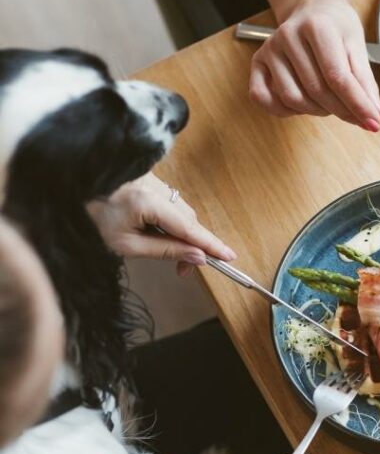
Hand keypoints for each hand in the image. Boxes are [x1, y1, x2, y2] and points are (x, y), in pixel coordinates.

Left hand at [87, 172, 235, 276]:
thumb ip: (164, 250)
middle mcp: (159, 189)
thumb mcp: (126, 243)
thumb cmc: (96, 215)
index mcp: (149, 203)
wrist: (77, 183)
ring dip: (183, 235)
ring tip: (173, 255)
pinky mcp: (154, 183)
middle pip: (189, 221)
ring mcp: (158, 183)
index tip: (229, 257)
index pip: (189, 228)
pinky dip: (174, 222)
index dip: (211, 244)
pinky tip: (163, 234)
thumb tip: (196, 257)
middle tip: (185, 270)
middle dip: (194, 246)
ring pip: (183, 213)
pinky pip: (173, 205)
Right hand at [248, 0, 379, 129]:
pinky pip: (264, 98)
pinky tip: (303, 102)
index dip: (358, 105)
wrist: (311, 9)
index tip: (374, 123)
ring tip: (329, 101)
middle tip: (355, 114)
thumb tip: (377, 114)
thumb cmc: (335, 27)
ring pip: (293, 99)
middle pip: (317, 91)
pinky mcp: (257, 62)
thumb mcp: (356, 46)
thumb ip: (366, 82)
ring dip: (316, 110)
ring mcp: (270, 49)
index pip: (338, 77)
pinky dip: (285, 110)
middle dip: (341, 110)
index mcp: (317, 26)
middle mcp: (289, 35)